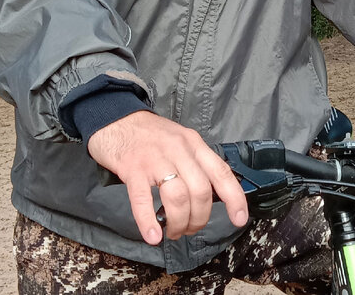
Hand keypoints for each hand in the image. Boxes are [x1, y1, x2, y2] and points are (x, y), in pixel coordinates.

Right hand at [87, 112, 248, 244]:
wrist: (115, 119)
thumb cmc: (148, 135)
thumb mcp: (180, 141)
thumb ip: (194, 163)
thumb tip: (208, 196)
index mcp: (194, 144)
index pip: (221, 172)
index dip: (234, 198)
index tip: (239, 219)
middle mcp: (179, 149)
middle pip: (200, 190)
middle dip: (199, 218)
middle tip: (189, 229)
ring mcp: (155, 158)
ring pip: (178, 197)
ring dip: (178, 222)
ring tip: (172, 232)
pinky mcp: (132, 168)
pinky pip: (143, 199)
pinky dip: (148, 221)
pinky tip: (153, 236)